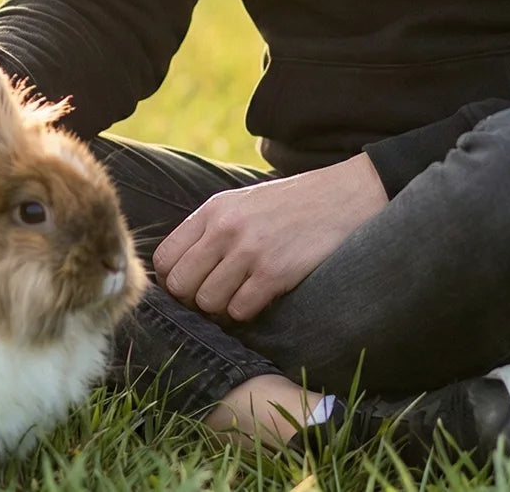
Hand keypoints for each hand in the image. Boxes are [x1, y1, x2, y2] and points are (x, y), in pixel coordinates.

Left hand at [153, 154, 387, 322]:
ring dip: (223, 307)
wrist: (343, 198)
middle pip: (181, 285)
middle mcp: (226, 228)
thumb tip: (177, 274)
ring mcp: (249, 250)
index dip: (175, 280)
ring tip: (243, 294)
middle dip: (195, 299)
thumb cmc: (290, 206)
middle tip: (218, 295)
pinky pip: (239, 310)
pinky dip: (247, 311)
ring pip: (208, 302)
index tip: (194, 285)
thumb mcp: (242, 204)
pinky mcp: (274, 272)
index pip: (166, 258)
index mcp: (214, 210)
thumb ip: (210, 231)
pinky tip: (263, 295)